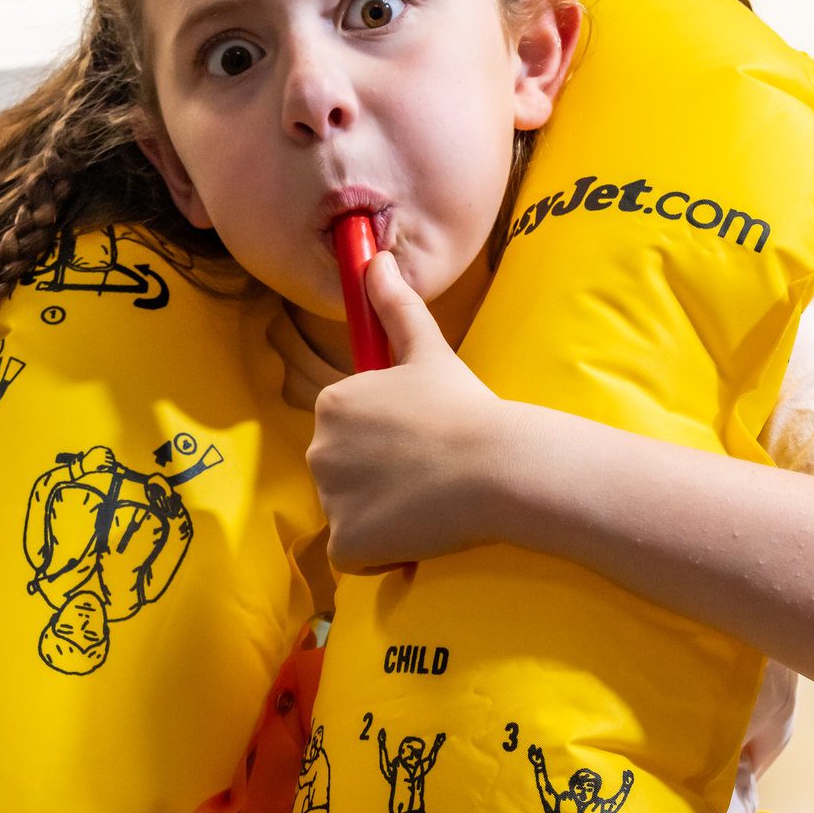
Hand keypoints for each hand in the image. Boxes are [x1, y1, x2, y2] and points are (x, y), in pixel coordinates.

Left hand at [307, 250, 521, 572]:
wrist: (496, 466)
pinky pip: (355, 555)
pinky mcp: (346, 543)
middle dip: (378, 481)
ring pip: (350, 516)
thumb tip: (374, 257)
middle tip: (428, 476)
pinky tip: (417, 535)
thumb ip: (395, 305)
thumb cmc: (465, 407)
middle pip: (342, 476)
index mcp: (331, 403)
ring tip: (427, 504)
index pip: (346, 433)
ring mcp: (330, 499)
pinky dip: (381, 554)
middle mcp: (317, 449)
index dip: (385, 443)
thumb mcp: (428, 350)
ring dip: (382, 517)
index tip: (421, 443)